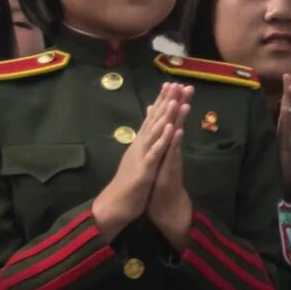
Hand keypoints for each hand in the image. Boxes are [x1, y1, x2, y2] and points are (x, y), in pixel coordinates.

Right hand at [91, 87, 190, 236]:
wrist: (115, 205)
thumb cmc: (128, 183)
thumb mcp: (137, 159)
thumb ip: (141, 142)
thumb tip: (144, 130)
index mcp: (140, 144)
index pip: (153, 119)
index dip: (162, 101)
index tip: (171, 84)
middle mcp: (140, 146)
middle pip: (155, 120)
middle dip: (165, 102)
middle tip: (176, 84)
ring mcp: (141, 157)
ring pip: (154, 133)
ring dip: (164, 116)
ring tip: (174, 100)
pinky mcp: (143, 170)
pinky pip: (154, 153)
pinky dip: (162, 140)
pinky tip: (170, 129)